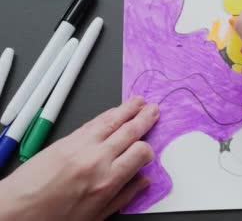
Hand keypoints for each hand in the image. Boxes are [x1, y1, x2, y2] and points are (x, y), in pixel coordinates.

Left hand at [0, 96, 158, 220]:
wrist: (16, 211)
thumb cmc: (52, 217)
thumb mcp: (97, 216)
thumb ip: (124, 196)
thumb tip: (142, 182)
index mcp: (107, 181)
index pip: (140, 153)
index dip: (148, 150)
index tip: (147, 152)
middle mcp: (96, 159)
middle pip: (129, 131)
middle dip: (144, 119)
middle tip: (154, 111)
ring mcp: (81, 146)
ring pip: (112, 121)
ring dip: (128, 109)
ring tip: (139, 102)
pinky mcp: (66, 140)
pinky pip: (93, 122)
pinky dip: (107, 114)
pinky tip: (115, 111)